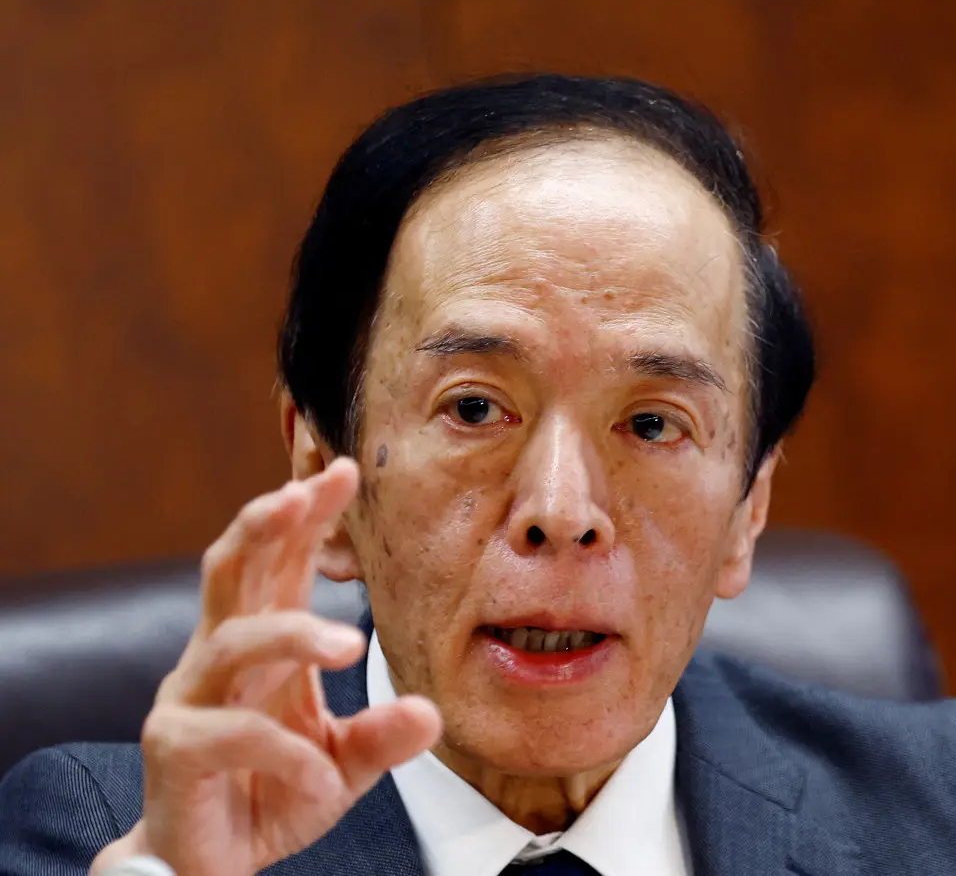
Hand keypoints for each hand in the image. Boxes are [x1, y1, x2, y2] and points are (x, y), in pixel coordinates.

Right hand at [91, 459, 441, 875]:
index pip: (280, 562)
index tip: (345, 470)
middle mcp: (219, 658)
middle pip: (231, 570)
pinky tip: (321, 773)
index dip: (306, 514)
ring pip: (233, 640)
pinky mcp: (175, 748)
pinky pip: (232, 734)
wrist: (209, 866)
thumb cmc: (271, 794)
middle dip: (264, 523)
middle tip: (302, 493)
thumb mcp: (343, 764)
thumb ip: (382, 737)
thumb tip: (430, 713)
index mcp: (262, 644)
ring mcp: (190, 699)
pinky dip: (286, 752)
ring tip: (350, 646)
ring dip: (293, 634)